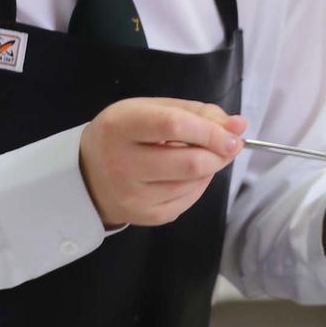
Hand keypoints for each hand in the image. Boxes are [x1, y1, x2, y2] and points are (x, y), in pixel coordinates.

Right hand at [78, 98, 245, 228]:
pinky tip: (188, 175)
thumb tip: (238, 126)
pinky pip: (188, 201)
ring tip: (204, 157)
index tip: (234, 134)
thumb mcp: (150, 109)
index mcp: (121, 126)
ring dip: (211, 169)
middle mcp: (122, 164)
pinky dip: (199, 185)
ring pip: (193, 183)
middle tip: (229, 146)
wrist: (87, 174)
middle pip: (189, 163)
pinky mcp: (144, 217)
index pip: (174, 126)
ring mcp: (132, 195)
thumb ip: (195, 112)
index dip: (211, 131)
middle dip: (220, 154)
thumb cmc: (125, 134)